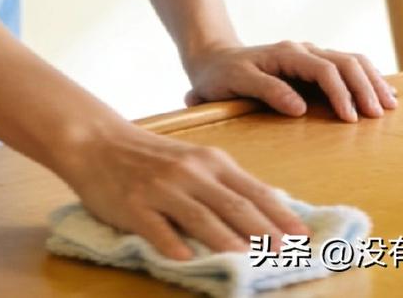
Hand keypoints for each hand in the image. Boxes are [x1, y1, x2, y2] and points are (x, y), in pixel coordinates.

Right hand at [56, 120, 310, 261]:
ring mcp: (162, 188)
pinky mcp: (135, 205)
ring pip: (201, 218)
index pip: (253, 190)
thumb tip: (267, 211)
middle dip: (264, 231)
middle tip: (287, 254)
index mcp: (209, 160)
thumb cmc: (151, 156)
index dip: (279, 214)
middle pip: (234, 205)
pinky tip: (186, 259)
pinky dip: (173, 244)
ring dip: (228, 242)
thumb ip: (224, 183)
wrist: (98, 141)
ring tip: (249, 261)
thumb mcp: (193, 161)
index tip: (304, 235)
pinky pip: (157, 228)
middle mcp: (190, 172)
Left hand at [184, 39, 398, 122]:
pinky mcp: (313, 65)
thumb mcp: (236, 82)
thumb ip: (266, 91)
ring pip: (350, 60)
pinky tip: (383, 91)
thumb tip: (300, 108)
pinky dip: (367, 77)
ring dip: (372, 80)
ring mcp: (310, 56)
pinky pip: (347, 66)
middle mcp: (302, 50)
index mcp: (286, 53)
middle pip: (344, 61)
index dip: (341, 93)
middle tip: (378, 115)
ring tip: (389, 105)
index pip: (324, 69)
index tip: (351, 119)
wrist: (212, 60)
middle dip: (365, 86)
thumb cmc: (221, 74)